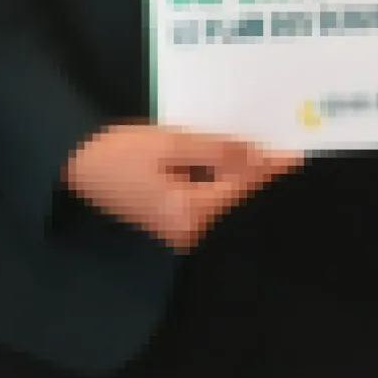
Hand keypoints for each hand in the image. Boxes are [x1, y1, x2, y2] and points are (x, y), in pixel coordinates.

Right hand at [62, 124, 298, 251]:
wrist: (77, 168)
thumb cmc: (119, 153)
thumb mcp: (172, 142)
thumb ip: (221, 151)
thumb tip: (267, 157)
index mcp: (191, 214)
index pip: (247, 192)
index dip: (274, 171)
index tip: (300, 154)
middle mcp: (194, 234)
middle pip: (243, 205)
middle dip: (263, 178)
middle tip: (289, 152)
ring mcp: (187, 235)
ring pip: (232, 207)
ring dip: (246, 181)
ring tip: (267, 154)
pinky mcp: (181, 227)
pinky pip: (217, 206)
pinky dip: (229, 186)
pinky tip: (235, 164)